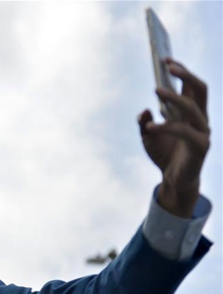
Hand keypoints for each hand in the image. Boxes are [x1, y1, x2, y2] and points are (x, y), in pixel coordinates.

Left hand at [138, 58, 209, 217]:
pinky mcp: (200, 146)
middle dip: (186, 74)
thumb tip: (145, 111)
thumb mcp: (148, 137)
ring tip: (157, 89)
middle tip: (168, 65)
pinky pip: (183, 131)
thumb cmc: (163, 154)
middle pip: (200, 89)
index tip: (165, 58)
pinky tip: (151, 127)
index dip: (181, 71)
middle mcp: (200, 118)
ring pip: (193, 107)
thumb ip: (145, 123)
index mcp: (190, 112)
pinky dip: (166, 127)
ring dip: (175, 96)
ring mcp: (202, 131)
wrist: (173, 180)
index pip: (191, 86)